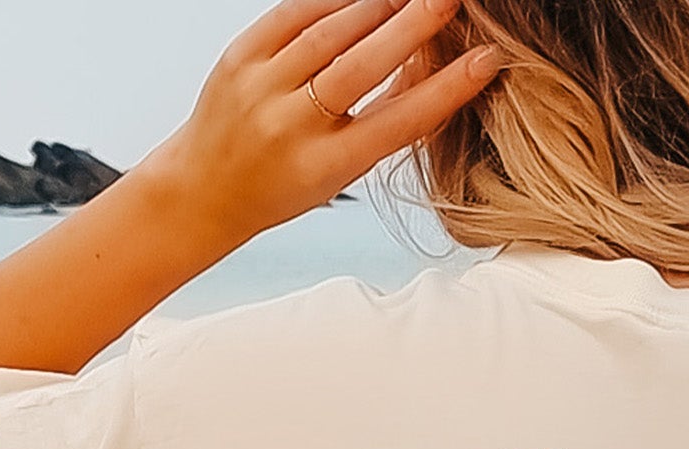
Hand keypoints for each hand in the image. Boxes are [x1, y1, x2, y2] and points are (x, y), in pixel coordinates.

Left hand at [0, 0, 498, 371]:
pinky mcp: (239, 56)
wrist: (204, 189)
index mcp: (326, 167)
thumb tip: (429, 73)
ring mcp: (261, 87)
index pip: (398, 121)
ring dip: (379, 5)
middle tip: (450, 1)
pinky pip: (294, 15)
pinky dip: (333, 0)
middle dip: (413, 26)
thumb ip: (377, 128)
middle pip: (364, 65)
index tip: (484, 61)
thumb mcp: (337, 175)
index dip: (445, 90)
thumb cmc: (283, 186)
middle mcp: (292, 126)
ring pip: (331, 32)